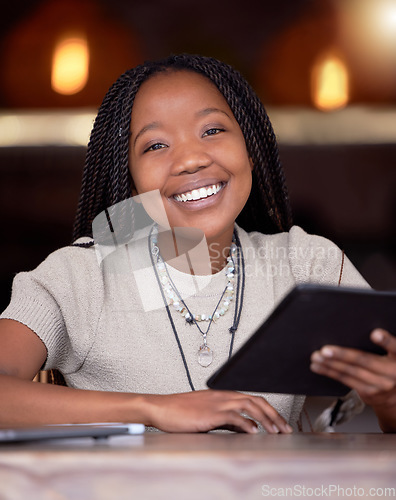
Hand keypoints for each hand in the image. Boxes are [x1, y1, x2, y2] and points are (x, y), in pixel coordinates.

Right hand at [142, 390, 292, 433]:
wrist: (162, 408)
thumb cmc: (181, 412)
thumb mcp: (208, 414)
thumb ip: (228, 420)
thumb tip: (247, 428)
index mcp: (223, 395)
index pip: (253, 399)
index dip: (270, 410)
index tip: (280, 423)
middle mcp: (223, 396)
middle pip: (256, 400)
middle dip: (274, 415)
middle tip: (286, 428)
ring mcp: (217, 403)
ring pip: (249, 405)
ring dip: (265, 418)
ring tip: (276, 431)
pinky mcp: (210, 413)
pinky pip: (232, 415)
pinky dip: (245, 422)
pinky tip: (253, 431)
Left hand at [310, 329, 395, 430]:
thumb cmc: (392, 366)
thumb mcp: (393, 353)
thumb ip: (385, 344)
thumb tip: (366, 330)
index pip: (395, 347)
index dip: (386, 340)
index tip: (375, 333)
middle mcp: (392, 373)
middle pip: (364, 361)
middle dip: (342, 355)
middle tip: (325, 350)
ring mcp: (380, 386)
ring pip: (351, 372)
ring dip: (330, 364)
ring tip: (316, 357)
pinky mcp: (368, 394)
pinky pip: (345, 381)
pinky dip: (330, 372)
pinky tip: (319, 366)